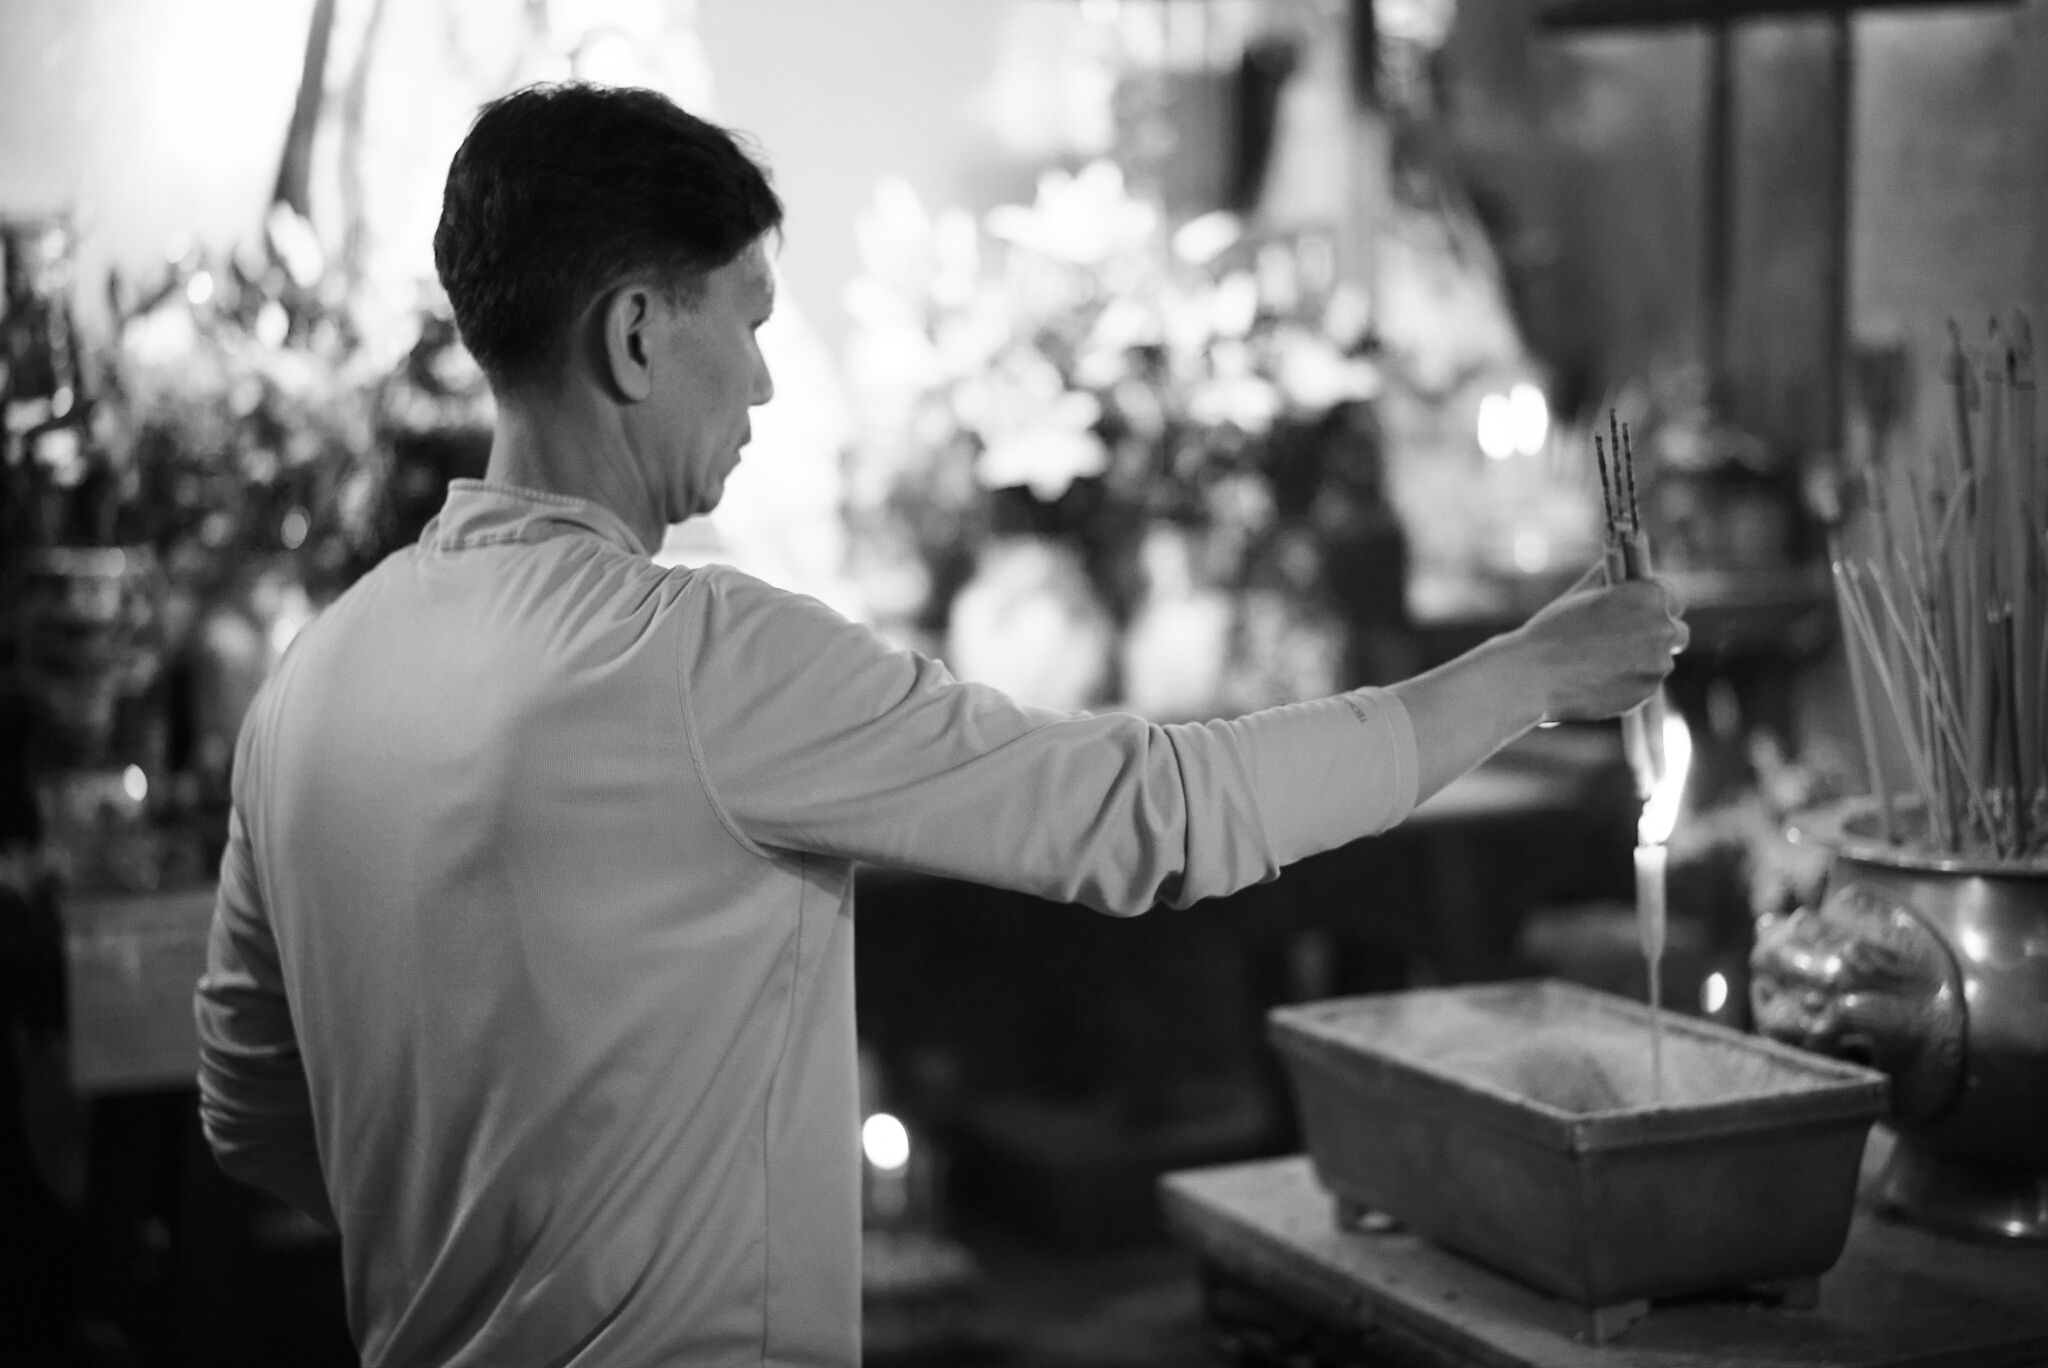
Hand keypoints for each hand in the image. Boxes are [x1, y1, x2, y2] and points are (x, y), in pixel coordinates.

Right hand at [1508, 570, 1687, 722]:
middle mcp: (1663, 628)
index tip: (1640, 613)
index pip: (1672, 598)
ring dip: (1643, 662)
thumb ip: (1609, 576)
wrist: (1534, 674)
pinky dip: (1629, 685)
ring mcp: (1658, 664)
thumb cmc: (1554, 628)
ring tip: (1606, 664)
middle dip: (1656, 636)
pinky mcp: (1647, 693)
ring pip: (1660, 662)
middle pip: (1676, 632)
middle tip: (1626, 641)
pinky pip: (1645, 686)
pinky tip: (1600, 681)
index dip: (1655, 606)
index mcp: (1650, 596)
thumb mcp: (1582, 592)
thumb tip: (1620, 562)